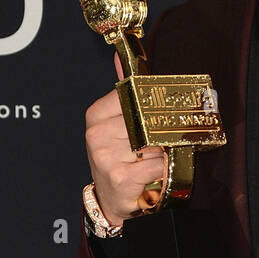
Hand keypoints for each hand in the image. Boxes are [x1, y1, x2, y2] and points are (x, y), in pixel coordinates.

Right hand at [84, 53, 165, 227]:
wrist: (112, 200)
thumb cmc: (120, 161)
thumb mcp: (118, 125)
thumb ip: (124, 92)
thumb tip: (120, 57)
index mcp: (97, 116)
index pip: (134, 97)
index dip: (152, 110)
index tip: (157, 120)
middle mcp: (97, 134)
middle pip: (148, 123)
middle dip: (161, 136)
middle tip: (159, 147)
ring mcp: (106, 156)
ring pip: (155, 144)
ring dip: (162, 155)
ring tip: (152, 163)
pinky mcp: (120, 176)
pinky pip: (157, 165)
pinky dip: (162, 171)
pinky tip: (153, 175)